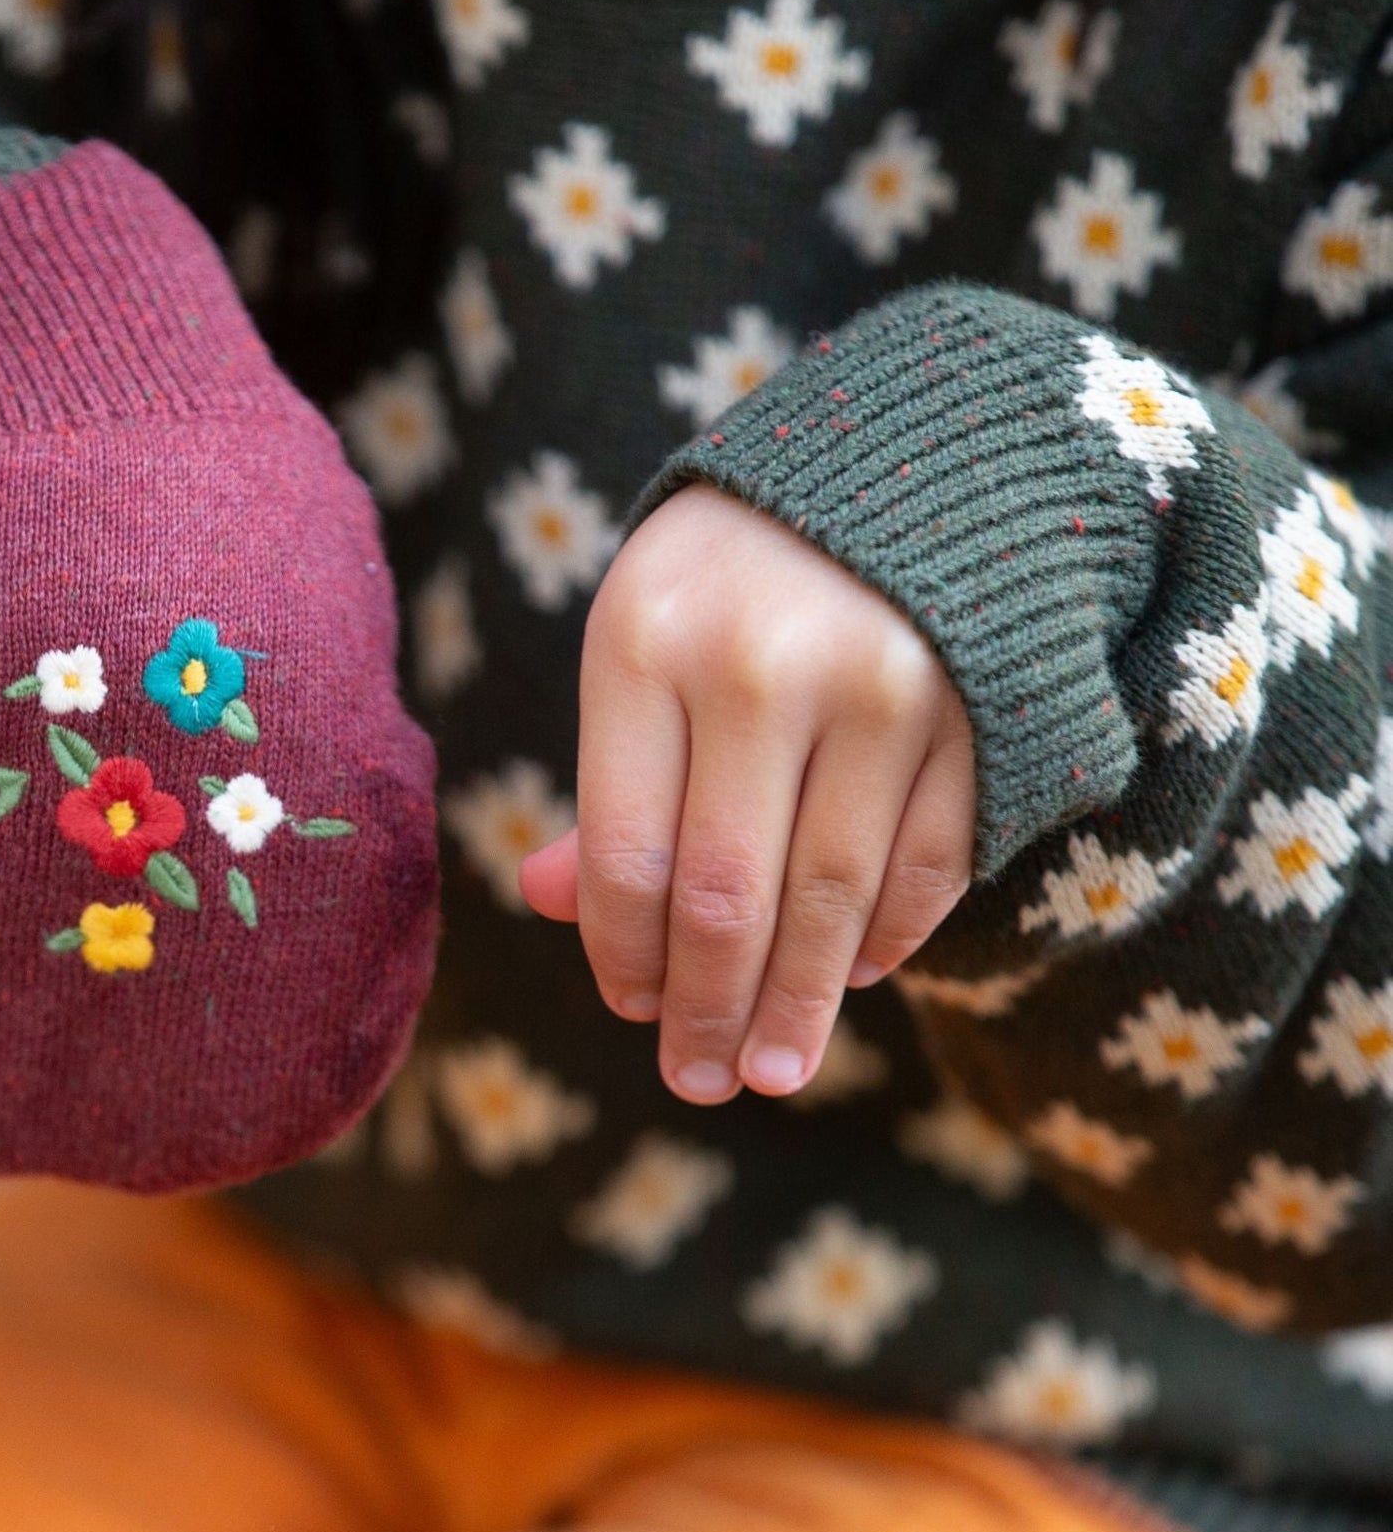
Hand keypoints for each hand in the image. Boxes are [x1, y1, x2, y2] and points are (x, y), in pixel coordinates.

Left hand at [519, 484, 974, 1103]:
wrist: (914, 448)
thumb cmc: (737, 572)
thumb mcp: (647, 636)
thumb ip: (610, 773)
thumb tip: (548, 905)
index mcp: (645, 639)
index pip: (624, 853)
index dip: (626, 956)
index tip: (636, 1013)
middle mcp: (763, 661)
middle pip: (728, 894)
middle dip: (711, 1011)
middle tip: (705, 1083)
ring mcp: (887, 684)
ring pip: (831, 896)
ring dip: (800, 1004)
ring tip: (774, 1071)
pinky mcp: (983, 711)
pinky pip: (928, 865)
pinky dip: (889, 936)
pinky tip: (852, 976)